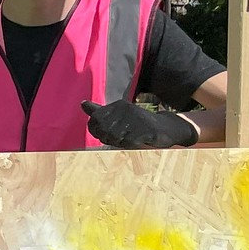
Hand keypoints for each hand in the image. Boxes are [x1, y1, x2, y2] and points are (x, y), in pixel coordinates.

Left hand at [82, 99, 198, 149]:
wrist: (166, 128)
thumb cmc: (139, 124)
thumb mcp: (119, 116)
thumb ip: (100, 112)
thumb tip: (82, 104)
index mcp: (117, 105)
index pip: (94, 121)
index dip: (98, 132)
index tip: (108, 134)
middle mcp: (125, 109)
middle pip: (103, 130)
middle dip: (108, 139)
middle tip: (120, 139)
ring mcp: (135, 118)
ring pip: (114, 137)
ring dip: (119, 143)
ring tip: (129, 139)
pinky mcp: (145, 129)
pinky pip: (128, 143)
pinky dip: (130, 145)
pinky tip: (138, 141)